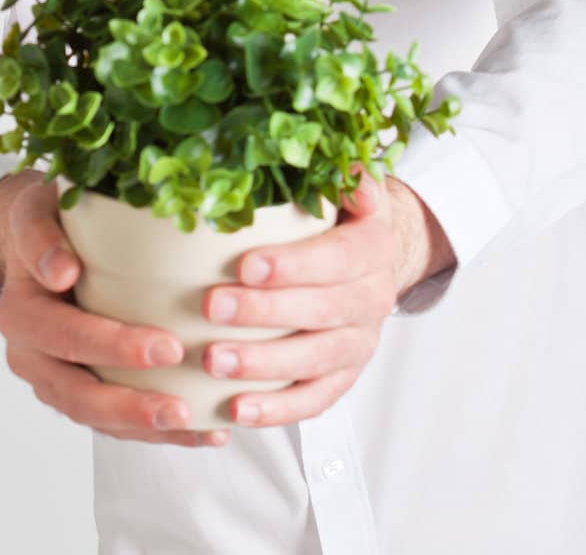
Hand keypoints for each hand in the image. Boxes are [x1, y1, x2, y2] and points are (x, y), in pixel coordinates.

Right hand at [0, 176, 230, 448]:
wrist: (41, 241)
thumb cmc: (49, 219)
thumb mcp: (37, 211)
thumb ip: (40, 236)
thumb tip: (61, 272)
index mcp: (21, 313)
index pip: (65, 337)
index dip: (113, 348)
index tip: (167, 347)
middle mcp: (30, 355)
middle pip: (77, 394)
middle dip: (130, 406)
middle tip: (181, 407)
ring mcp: (54, 379)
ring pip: (96, 418)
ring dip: (143, 428)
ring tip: (194, 427)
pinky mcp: (80, 391)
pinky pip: (114, 422)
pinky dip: (154, 430)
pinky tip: (201, 431)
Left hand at [199, 165, 446, 428]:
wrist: (370, 260)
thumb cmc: (341, 218)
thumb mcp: (349, 188)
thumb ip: (345, 178)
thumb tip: (348, 174)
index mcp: (373, 248)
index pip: (338, 258)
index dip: (293, 265)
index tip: (244, 266)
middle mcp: (372, 298)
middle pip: (321, 311)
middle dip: (264, 312)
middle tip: (213, 307)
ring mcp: (360, 342)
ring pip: (315, 360)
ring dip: (263, 365)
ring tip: (213, 360)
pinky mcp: (344, 376)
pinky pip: (315, 400)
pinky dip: (277, 410)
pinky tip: (237, 410)